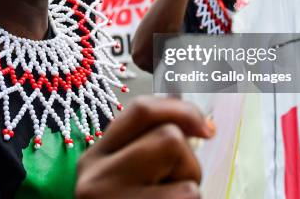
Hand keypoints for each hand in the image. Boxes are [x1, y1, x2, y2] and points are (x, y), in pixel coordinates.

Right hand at [75, 96, 214, 198]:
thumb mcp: (126, 180)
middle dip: (187, 161)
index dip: (180, 109)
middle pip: (168, 134)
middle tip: (179, 187)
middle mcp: (94, 172)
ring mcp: (108, 194)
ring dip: (189, 184)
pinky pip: (188, 193)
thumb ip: (147, 150)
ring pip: (181, 162)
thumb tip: (197, 124)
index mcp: (94, 157)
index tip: (206, 127)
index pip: (139, 110)